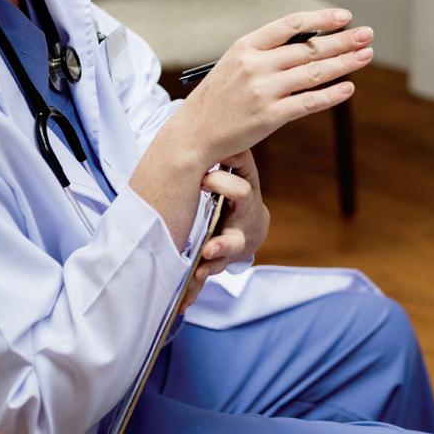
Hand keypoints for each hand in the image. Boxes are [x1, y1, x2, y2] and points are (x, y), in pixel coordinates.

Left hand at [177, 151, 268, 315]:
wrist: (252, 228)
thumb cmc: (241, 194)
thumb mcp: (243, 172)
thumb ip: (235, 156)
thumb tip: (226, 130)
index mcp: (246, 204)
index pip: (239, 193)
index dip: (222, 185)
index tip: (204, 178)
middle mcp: (240, 231)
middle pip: (234, 241)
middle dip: (222, 245)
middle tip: (208, 248)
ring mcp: (228, 252)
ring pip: (220, 265)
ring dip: (207, 270)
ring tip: (196, 275)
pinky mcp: (215, 265)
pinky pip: (204, 281)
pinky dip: (193, 293)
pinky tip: (181, 302)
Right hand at [178, 9, 373, 162]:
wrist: (194, 132)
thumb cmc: (219, 97)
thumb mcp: (235, 64)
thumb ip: (267, 53)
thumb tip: (310, 43)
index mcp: (246, 46)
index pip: (290, 25)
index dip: (320, 19)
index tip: (344, 16)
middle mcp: (255, 65)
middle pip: (308, 48)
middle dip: (343, 40)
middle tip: (368, 34)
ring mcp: (263, 91)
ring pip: (314, 73)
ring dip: (345, 63)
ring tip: (366, 55)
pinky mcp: (269, 116)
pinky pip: (308, 102)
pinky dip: (331, 95)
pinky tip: (349, 88)